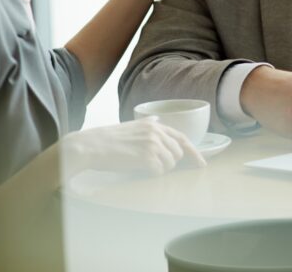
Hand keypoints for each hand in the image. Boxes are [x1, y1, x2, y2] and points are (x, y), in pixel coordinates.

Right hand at [60, 117, 205, 176]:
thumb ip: (147, 124)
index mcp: (154, 125)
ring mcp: (152, 144)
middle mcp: (156, 132)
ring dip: (159, 168)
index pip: (182, 138)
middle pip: (178, 153)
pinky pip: (159, 171)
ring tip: (140, 164)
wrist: (90, 146)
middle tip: (153, 164)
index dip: (194, 152)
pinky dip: (151, 173)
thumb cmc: (108, 139)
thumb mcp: (131, 126)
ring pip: (170, 163)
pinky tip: (138, 168)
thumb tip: (156, 119)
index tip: (201, 163)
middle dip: (170, 162)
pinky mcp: (146, 157)